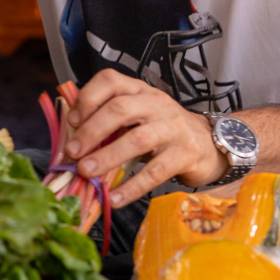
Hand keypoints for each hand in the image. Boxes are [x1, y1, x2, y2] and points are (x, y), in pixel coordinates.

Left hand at [63, 70, 229, 206]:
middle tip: (73, 153)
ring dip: (107, 157)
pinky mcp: (186, 153)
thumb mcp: (136, 119)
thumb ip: (108, 124)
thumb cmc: (162, 131)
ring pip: (137, 139)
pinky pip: (156, 171)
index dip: (87, 99)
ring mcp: (174, 127)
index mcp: (139, 91)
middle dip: (92, 132)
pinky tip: (115, 198)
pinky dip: (132, 187)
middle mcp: (156, 103)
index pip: (110, 80)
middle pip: (120, 109)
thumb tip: (70, 142)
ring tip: (87, 172)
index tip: (73, 123)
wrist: (208, 143)